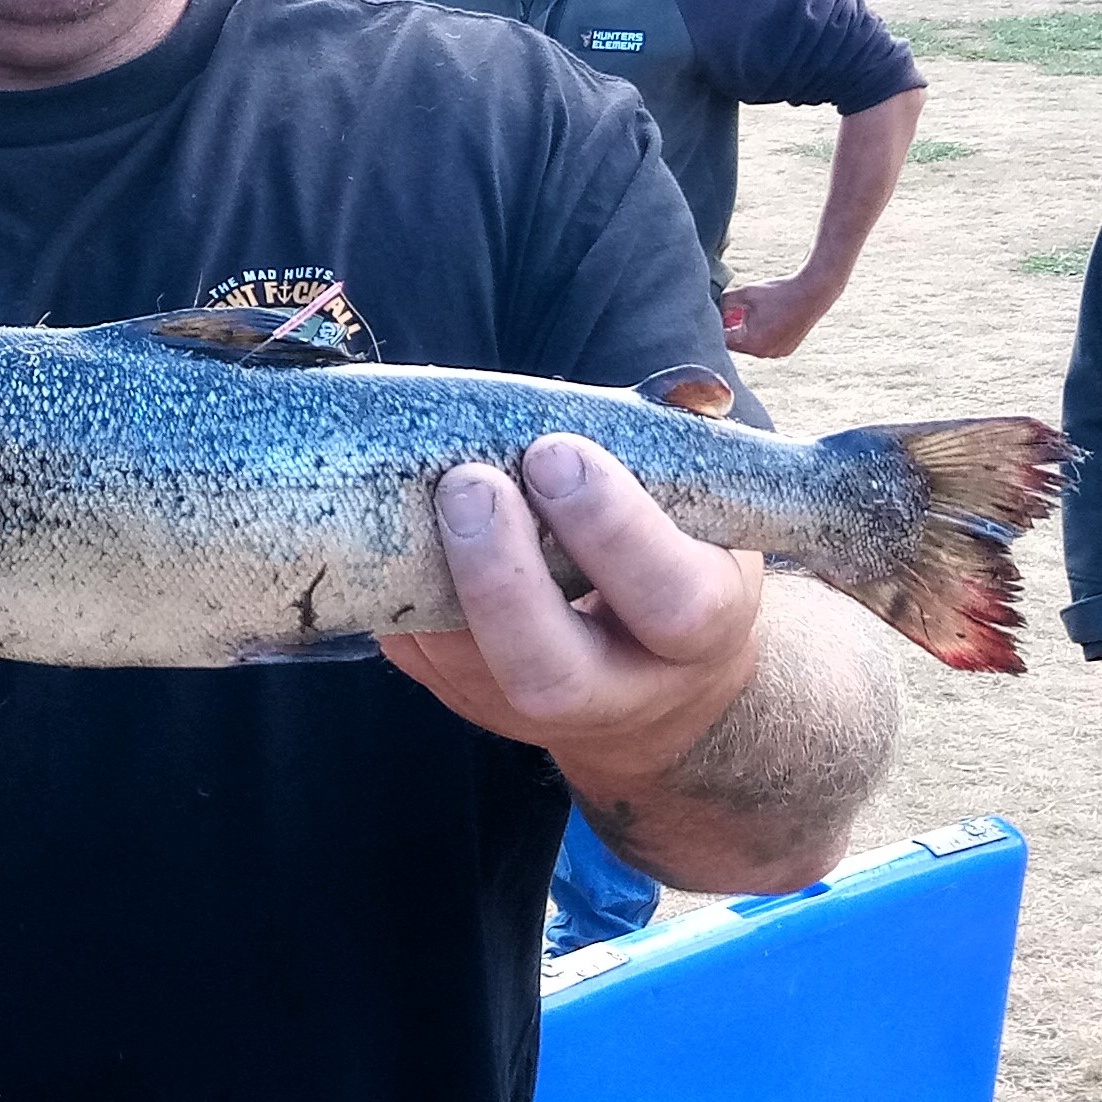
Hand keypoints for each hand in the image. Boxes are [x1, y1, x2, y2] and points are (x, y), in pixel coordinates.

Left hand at [379, 433, 759, 786]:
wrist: (663, 673)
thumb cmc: (681, 554)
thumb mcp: (705, 509)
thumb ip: (677, 451)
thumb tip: (682, 383)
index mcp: (702, 631)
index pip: (673, 604)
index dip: (610, 529)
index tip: (555, 452)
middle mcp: (624, 693)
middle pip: (551, 675)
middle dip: (500, 577)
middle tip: (468, 483)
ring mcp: (543, 718)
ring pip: (472, 678)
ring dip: (432, 582)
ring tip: (419, 496)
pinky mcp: (477, 706)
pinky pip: (425, 661)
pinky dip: (402, 594)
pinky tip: (397, 530)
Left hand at [720, 271, 838, 358]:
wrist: (813, 292)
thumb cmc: (778, 292)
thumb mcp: (745, 293)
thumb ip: (724, 302)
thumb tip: (711, 307)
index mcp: (751, 343)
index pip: (723, 341)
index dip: (718, 327)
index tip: (716, 316)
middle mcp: (764, 353)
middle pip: (737, 345)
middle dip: (733, 329)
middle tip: (732, 313)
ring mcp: (777, 353)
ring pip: (752, 346)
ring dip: (748, 333)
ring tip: (753, 313)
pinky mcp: (787, 350)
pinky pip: (767, 345)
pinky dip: (762, 335)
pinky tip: (767, 318)